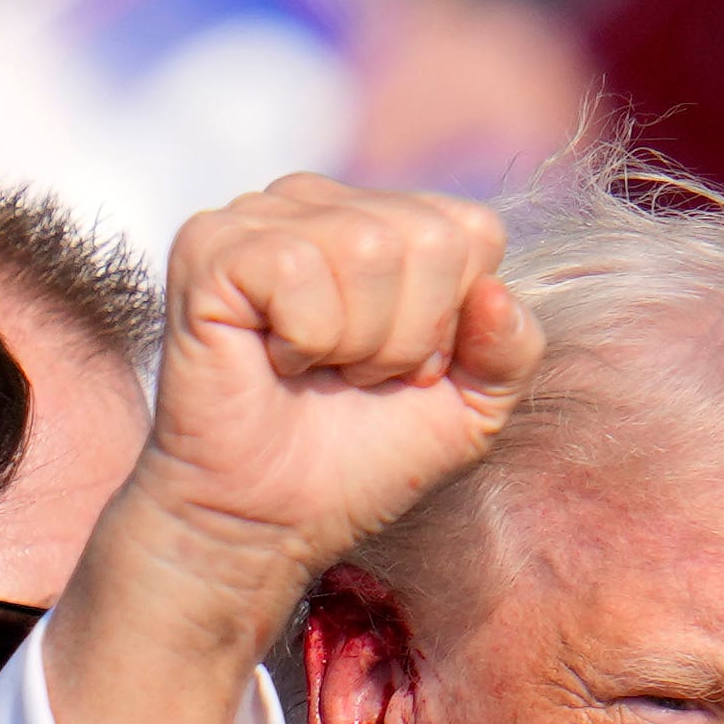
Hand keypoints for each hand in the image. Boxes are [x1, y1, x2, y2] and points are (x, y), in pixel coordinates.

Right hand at [139, 171, 539, 585]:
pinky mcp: (210, 246)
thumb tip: (496, 293)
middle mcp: (322, 203)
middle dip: (408, 336)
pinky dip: (303, 338)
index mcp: (384, 220)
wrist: (270, 520)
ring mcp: (261, 215)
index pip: (473, 230)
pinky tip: (274, 360)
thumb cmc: (360, 459)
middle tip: (356, 376)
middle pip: (430, 238)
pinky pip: (297, 268)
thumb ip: (512, 350)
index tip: (405, 370)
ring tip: (316, 370)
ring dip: (356, 342)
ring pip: (368, 248)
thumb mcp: (470, 410)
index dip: (453, 322)